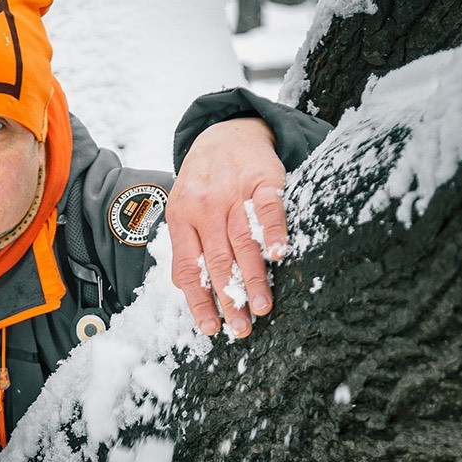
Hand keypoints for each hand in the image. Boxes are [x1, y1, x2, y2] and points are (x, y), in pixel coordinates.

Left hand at [167, 118, 288, 338]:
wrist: (225, 133)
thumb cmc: (204, 181)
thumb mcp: (184, 209)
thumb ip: (188, 246)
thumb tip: (191, 292)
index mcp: (181, 219)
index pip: (189, 268)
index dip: (199, 301)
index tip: (211, 328)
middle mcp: (204, 207)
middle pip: (218, 261)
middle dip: (230, 298)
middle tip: (241, 328)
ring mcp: (232, 193)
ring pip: (243, 241)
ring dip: (254, 277)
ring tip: (262, 306)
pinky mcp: (261, 180)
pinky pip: (267, 209)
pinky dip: (274, 231)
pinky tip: (279, 254)